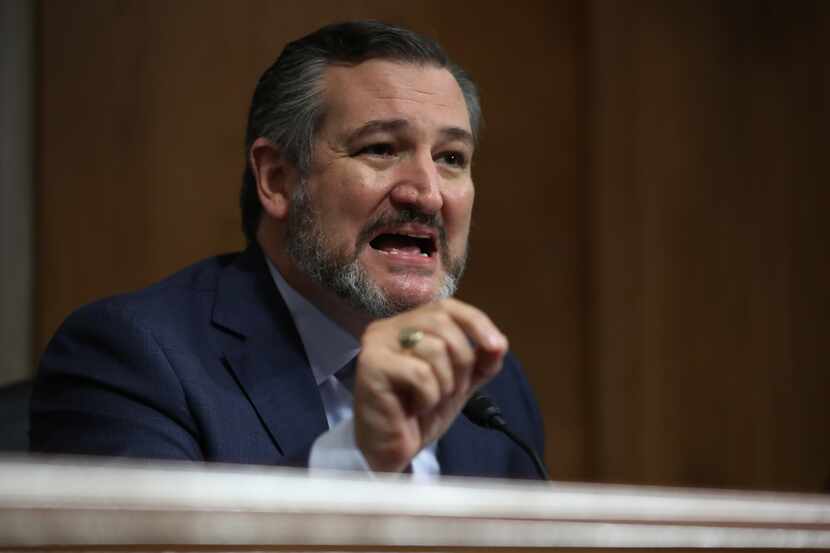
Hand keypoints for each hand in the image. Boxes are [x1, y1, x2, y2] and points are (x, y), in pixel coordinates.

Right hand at [353, 298, 507, 471]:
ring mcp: (377, 344)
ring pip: (433, 349)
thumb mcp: (458, 383)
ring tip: (429, 400)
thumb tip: (499, 344)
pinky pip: (420, 373)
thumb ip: (479, 363)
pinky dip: (428, 396)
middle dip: (461, 360)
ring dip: (444, 383)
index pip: (447, 307)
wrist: (390, 452)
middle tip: (453, 390)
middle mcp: (388, 328)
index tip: (497, 346)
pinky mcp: (370, 365)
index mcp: (407, 325)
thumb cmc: (418, 414)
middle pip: (442, 324)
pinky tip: (414, 408)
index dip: (476, 322)